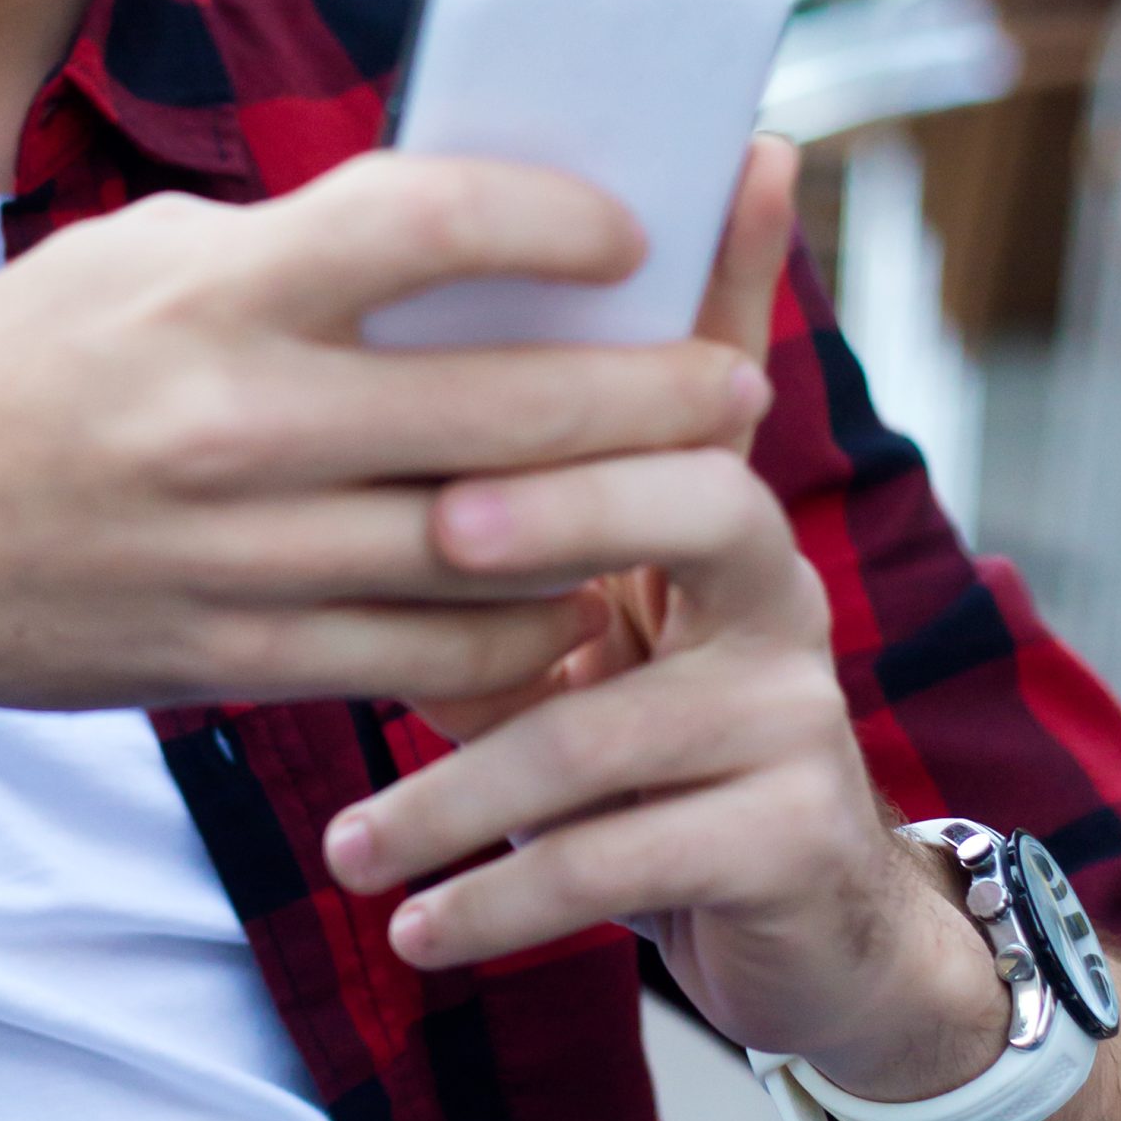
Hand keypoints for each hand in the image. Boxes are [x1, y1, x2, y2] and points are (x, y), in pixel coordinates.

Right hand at [0, 152, 768, 712]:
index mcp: (211, 289)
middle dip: (656, 392)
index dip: (555, 218)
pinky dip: (525, 632)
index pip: (427, 222)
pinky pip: (433, 660)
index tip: (624, 231)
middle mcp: (235, 420)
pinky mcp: (234, 655)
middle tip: (733, 379)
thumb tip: (456, 256)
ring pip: (500, 554)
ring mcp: (239, 553)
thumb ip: (289, 255)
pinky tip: (568, 598)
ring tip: (685, 491)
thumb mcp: (136, 258)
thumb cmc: (6, 360)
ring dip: (617, 523)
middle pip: (511, 405)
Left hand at [320, 139, 1011, 1098]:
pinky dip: (498, 901)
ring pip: (604, 727)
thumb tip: (323, 421)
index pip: (694, 374)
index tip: (671, 193)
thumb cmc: (631, 728)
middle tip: (441, 527)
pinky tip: (416, 927)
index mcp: (708, 504)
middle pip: (702, 499)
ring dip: (453, 796)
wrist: (797, 919)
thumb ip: (485, 523)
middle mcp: (772, 584)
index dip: (711, 271)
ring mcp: (795, 708)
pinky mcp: (792, 835)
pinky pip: (618, 862)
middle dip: (567, 503)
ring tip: (347, 843)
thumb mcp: (568, 617)